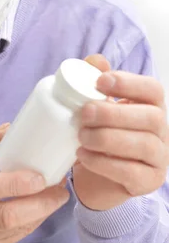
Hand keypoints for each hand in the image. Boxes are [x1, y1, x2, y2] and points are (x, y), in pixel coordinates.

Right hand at [0, 124, 69, 242]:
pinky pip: (15, 238)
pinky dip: (33, 222)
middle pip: (3, 216)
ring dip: (41, 212)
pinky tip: (43, 208)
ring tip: (57, 195)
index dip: (13, 184)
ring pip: (13, 230)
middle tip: (60, 188)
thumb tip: (12, 128)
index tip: (39, 176)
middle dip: (38, 203)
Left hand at [73, 54, 168, 210]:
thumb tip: (95, 61)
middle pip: (151, 117)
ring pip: (143, 145)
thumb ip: (96, 82)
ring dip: (108, 138)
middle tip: (84, 113)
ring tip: (81, 136)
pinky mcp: (148, 182)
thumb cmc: (99, 134)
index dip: (129, 83)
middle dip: (114, 113)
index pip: (153, 90)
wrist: (95, 177)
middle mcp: (161, 131)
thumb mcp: (95, 107)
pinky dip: (104, 163)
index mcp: (151, 107)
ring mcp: (159, 159)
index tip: (100, 82)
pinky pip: (131, 172)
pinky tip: (84, 156)